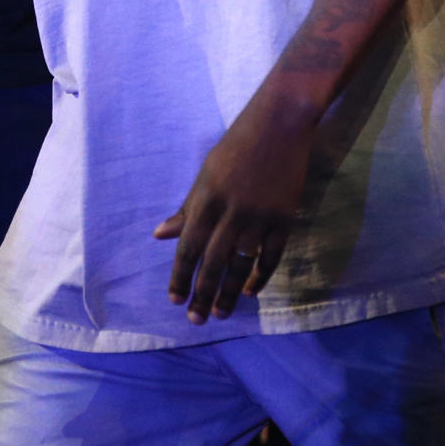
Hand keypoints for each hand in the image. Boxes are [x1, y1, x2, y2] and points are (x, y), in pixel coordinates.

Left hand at [153, 92, 313, 323]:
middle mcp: (230, 212)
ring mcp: (259, 217)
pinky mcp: (283, 219)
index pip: (188, 246)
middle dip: (202, 294)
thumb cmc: (236, 146)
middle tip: (195, 321)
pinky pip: (271, 256)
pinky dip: (260, 276)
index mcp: (205, 198)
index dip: (180, 275)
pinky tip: (250, 291)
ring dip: (229, 293)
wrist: (279, 124)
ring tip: (221, 315)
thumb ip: (187, 208)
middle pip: (213, 263)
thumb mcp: (206, 174)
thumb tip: (161, 235)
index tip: (174, 299)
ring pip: (240, 265)